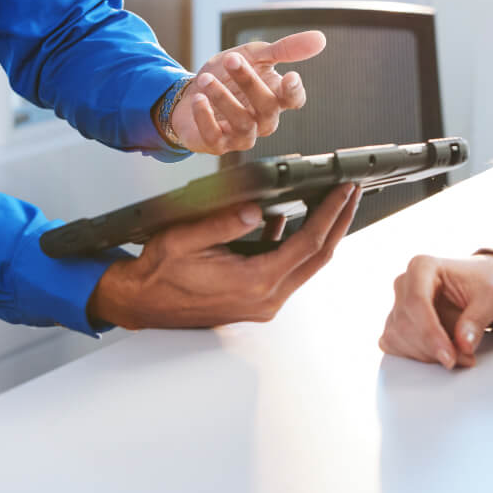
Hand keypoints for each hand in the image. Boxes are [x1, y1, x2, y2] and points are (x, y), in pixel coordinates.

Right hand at [88, 183, 360, 328]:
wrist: (140, 302)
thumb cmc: (158, 273)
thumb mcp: (184, 239)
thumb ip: (223, 224)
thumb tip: (258, 210)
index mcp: (254, 283)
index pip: (308, 243)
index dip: (330, 214)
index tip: (345, 191)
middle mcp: (266, 297)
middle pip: (318, 256)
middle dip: (338, 222)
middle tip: (352, 193)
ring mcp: (263, 301)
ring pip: (306, 263)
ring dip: (322, 233)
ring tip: (333, 202)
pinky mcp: (256, 298)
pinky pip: (286, 267)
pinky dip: (297, 243)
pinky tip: (293, 219)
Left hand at [168, 30, 325, 154]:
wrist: (191, 92)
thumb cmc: (227, 76)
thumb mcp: (254, 55)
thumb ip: (284, 49)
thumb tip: (319, 38)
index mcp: (275, 97)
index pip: (294, 99)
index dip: (295, 91)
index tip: (290, 76)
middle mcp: (263, 119)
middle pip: (267, 107)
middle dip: (249, 82)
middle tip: (231, 59)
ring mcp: (242, 135)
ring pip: (243, 123)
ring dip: (224, 98)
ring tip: (207, 79)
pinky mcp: (218, 144)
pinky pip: (215, 135)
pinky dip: (206, 116)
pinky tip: (199, 98)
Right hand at [379, 254, 492, 368]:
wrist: (482, 285)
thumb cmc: (485, 284)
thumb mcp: (492, 299)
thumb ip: (477, 320)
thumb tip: (464, 344)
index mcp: (423, 266)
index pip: (416, 302)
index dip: (430, 333)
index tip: (450, 357)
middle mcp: (405, 282)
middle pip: (405, 323)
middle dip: (433, 348)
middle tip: (465, 358)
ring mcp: (398, 303)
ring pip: (398, 337)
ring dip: (428, 354)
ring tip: (460, 354)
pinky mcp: (397, 322)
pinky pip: (395, 345)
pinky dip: (418, 356)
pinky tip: (442, 352)